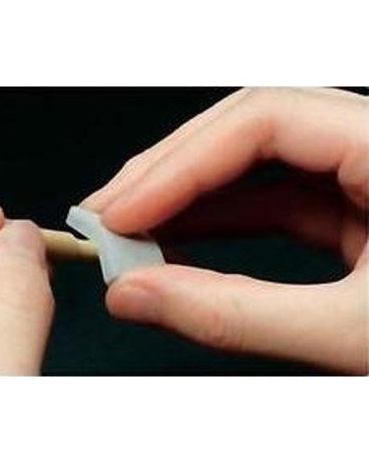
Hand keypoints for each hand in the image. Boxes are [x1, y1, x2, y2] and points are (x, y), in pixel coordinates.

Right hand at [83, 88, 367, 372]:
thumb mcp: (351, 336)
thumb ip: (236, 314)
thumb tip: (130, 294)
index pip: (266, 116)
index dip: (180, 163)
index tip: (120, 215)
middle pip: (252, 126)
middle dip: (170, 172)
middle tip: (108, 215)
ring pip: (259, 162)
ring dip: (188, 196)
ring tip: (130, 230)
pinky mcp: (360, 206)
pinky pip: (277, 199)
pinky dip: (220, 221)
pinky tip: (176, 242)